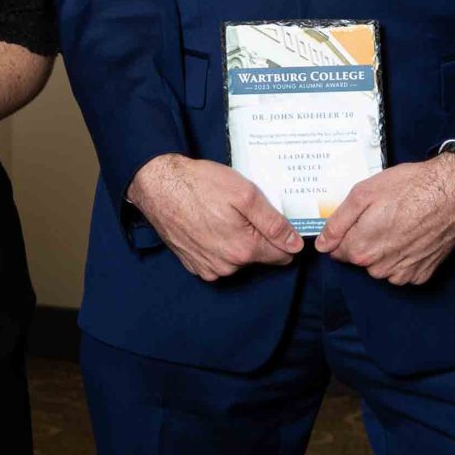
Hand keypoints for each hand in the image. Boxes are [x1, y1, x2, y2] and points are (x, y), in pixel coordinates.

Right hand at [128, 155, 302, 280]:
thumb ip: (273, 223)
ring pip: (239, 259)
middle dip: (259, 236)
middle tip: (245, 211)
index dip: (285, 237)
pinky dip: (219, 245)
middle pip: (260, 257)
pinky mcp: (193, 265)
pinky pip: (218, 260)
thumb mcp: (245, 195)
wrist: (159, 186)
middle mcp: (227, 267)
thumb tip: (295, 245)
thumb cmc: (201, 185)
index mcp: (244, 250)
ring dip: (238, 241)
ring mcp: (208, 269)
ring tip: (224, 215)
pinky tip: (210, 224)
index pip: (282, 255)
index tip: (276, 220)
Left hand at [314, 155, 454, 286]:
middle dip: (365, 239)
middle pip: (360, 258)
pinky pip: (403, 269)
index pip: (337, 250)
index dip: (346, 232)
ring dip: (385, 249)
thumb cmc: (410, 187)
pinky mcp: (422, 274)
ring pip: (381, 265)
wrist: (454, 192)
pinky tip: (414, 235)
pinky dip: (404, 256)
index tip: (360, 218)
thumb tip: (322, 244)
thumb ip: (338, 222)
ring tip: (401, 223)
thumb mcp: (364, 194)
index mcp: (361, 249)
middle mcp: (379, 268)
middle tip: (383, 215)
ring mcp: (403, 274)